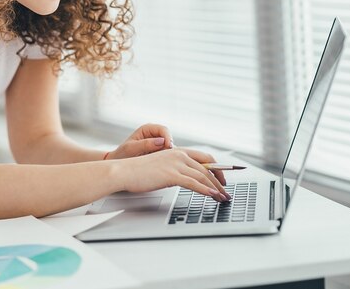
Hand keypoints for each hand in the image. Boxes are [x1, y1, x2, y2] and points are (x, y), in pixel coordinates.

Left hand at [106, 123, 173, 159]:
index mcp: (147, 129)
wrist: (118, 165)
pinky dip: (166, 159)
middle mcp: (154, 135)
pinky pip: (167, 155)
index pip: (163, 129)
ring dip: (168, 154)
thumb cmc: (122, 155)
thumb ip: (145, 144)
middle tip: (166, 158)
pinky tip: (160, 165)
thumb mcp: (131, 149)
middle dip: (169, 147)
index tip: (168, 147)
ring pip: (170, 147)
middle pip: (169, 138)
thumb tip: (161, 141)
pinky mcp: (159, 153)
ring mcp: (157, 144)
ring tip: (160, 162)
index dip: (168, 138)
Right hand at [114, 148, 230, 201]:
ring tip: (223, 197)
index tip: (222, 178)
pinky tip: (212, 196)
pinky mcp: (171, 175)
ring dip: (216, 188)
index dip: (217, 168)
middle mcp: (178, 155)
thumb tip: (185, 178)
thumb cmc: (138, 171)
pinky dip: (206, 190)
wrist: (124, 171)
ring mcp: (175, 164)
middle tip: (225, 191)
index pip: (204, 158)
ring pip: (203, 176)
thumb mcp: (160, 167)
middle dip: (219, 181)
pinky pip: (193, 183)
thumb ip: (174, 169)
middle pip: (207, 167)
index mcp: (176, 151)